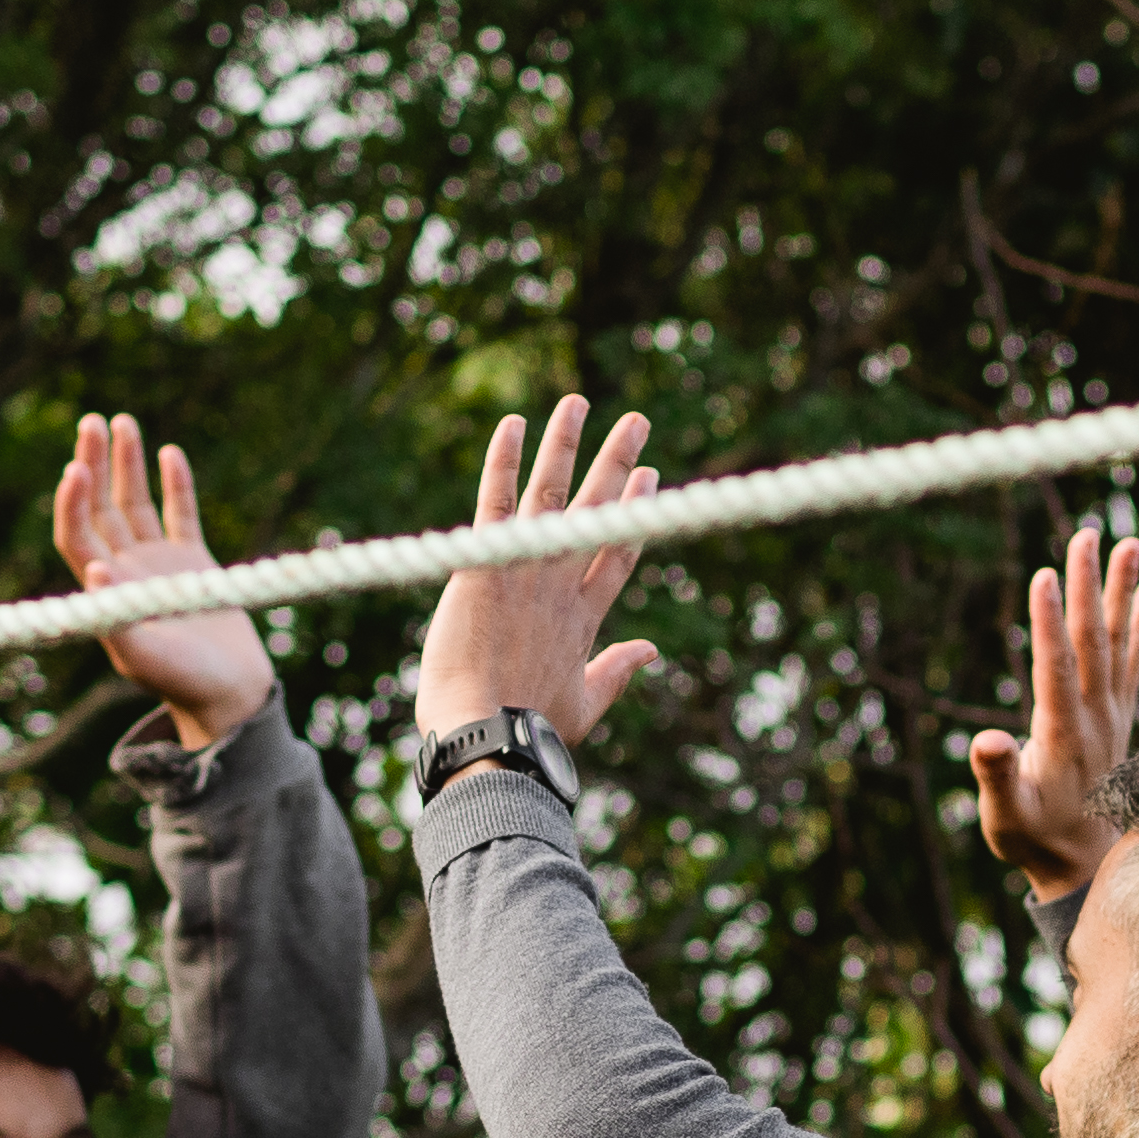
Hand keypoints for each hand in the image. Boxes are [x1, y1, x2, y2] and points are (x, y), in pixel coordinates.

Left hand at [49, 411, 270, 748]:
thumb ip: (119, 618)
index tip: (76, 469)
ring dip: (126, 465)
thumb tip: (94, 570)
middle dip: (94, 465)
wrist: (230, 695)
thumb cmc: (184, 682)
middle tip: (90, 421)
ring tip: (120, 421)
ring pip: (135, 504)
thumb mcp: (146, 657)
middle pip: (99, 509)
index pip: (77, 535)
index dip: (72, 503)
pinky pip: (179, 515)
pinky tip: (169, 453)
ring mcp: (158, 564)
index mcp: (106, 592)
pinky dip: (175, 485)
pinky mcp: (193, 562)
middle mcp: (125, 571)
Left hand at [409, 395, 670, 750]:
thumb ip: (616, 672)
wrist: (487, 735)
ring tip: (577, 401)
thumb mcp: (585, 706)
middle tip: (636, 421)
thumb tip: (651, 651)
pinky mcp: (487, 564)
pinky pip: (495, 501)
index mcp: (583, 619)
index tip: (648, 477)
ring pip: (551, 493)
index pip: (616, 552)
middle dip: (617, 463)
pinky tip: (515, 424)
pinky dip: (504, 461)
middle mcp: (561, 584)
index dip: (633, 513)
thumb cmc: (531, 732)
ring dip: (566, 444)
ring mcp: (526, 570)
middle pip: (598, 512)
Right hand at [963, 518, 1138, 903]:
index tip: (1046, 576)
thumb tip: (988, 741)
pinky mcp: (1118, 711)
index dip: (1050, 623)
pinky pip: (1135, 656)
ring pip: (1119, 640)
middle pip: (1093, 641)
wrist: (1083, 859)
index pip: (1057, 668)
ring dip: (1123, 590)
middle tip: (1084, 535)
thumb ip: (996, 777)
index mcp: (1063, 735)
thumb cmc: (1033, 836)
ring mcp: (1112, 712)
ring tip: (1130, 542)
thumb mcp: (1005, 815)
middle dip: (1088, 587)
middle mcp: (1095, 716)